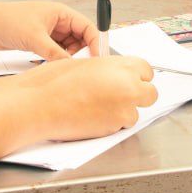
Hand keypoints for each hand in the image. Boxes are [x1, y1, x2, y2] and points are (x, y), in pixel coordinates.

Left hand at [0, 1, 99, 60]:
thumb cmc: (8, 20)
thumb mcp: (36, 39)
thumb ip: (56, 54)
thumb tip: (72, 65)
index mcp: (61, 13)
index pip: (88, 27)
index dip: (96, 43)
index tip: (98, 58)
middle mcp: (58, 21)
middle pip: (81, 39)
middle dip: (80, 53)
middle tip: (77, 66)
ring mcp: (50, 32)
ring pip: (68, 48)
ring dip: (66, 58)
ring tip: (59, 65)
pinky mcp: (41, 42)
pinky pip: (56, 53)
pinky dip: (56, 60)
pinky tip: (49, 65)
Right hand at [25, 55, 157, 140]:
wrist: (40, 105)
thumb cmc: (54, 82)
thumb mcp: (85, 64)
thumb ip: (107, 69)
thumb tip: (114, 75)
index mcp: (122, 67)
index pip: (147, 71)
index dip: (137, 76)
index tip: (130, 79)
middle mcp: (128, 87)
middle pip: (150, 94)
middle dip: (138, 95)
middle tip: (121, 96)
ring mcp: (123, 110)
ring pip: (135, 113)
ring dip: (122, 111)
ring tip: (98, 107)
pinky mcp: (113, 128)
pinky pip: (120, 126)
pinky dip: (110, 123)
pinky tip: (92, 116)